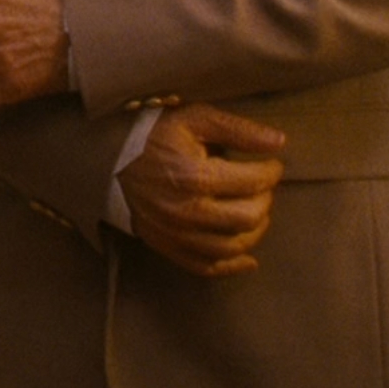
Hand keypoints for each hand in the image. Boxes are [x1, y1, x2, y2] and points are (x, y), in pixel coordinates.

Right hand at [118, 104, 287, 275]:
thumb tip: (279, 143)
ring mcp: (177, 235)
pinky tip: (249, 257)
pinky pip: (208, 267)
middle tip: (263, 186)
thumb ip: (238, 130)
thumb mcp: (195, 120)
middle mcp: (188, 211)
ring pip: (233, 247)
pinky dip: (233, 266)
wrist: (110, 162)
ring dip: (255, 231)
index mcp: (195, 176)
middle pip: (248, 218)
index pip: (253, 182)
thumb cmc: (155, 137)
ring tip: (256, 212)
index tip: (272, 165)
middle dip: (265, 200)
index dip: (271, 172)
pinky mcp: (169, 247)